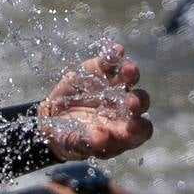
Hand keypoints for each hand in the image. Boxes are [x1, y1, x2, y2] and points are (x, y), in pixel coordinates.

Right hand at [37, 42, 150, 160]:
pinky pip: (110, 61)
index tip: (133, 127)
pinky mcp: (101, 70)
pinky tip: (116, 51)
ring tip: (128, 69)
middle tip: (132, 101)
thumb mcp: (74, 143)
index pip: (141, 130)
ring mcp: (114, 87)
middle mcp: (125, 108)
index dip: (140, 128)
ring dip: (130, 73)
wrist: (53, 119)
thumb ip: (87, 142)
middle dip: (138, 100)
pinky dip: (113, 56)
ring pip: (130, 77)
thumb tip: (100, 139)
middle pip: (140, 102)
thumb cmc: (68, 138)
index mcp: (123, 131)